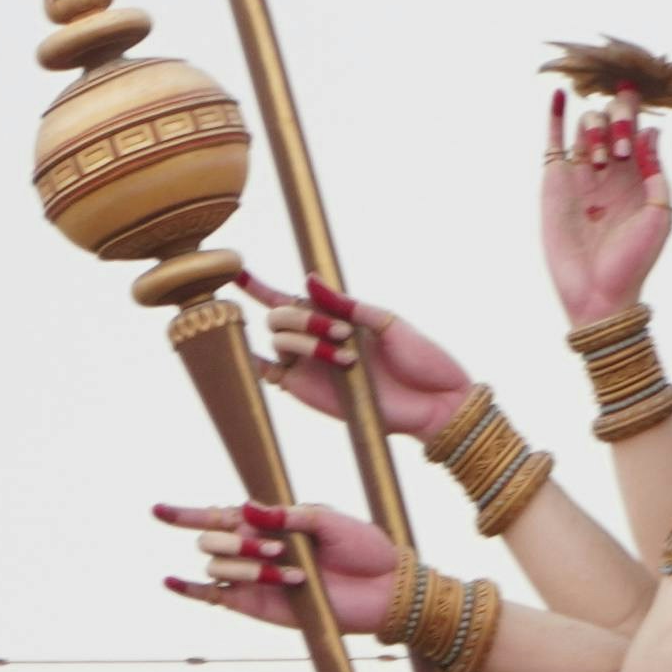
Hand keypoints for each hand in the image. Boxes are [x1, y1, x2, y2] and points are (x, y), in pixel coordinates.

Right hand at [158, 499, 398, 637]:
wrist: (384, 588)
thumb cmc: (363, 549)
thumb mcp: (328, 520)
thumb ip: (286, 515)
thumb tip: (245, 508)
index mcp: (271, 524)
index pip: (219, 516)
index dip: (187, 514)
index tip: (158, 510)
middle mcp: (256, 550)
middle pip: (213, 541)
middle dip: (237, 543)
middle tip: (279, 548)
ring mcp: (254, 580)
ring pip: (219, 568)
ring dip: (248, 567)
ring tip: (293, 573)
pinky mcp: (258, 606)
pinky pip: (215, 597)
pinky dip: (192, 590)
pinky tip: (173, 581)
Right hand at [252, 284, 479, 442]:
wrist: (434, 402)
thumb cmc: (419, 358)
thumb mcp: (386, 321)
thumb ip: (346, 303)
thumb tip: (308, 279)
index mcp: (334, 317)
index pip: (288, 297)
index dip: (258, 285)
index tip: (237, 269)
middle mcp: (315, 339)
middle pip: (278, 315)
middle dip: (304, 318)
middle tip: (344, 333)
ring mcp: (307, 366)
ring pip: (278, 340)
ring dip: (307, 340)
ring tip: (347, 358)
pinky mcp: (305, 391)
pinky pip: (267, 373)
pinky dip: (256, 362)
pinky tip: (265, 356)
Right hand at [537, 90, 671, 329]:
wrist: (599, 291)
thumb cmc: (635, 259)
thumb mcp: (659, 213)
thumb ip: (655, 171)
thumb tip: (650, 131)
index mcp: (638, 175)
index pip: (636, 128)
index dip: (636, 110)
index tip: (638, 100)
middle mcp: (609, 169)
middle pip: (611, 120)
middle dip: (618, 122)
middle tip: (619, 153)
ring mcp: (581, 173)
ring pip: (586, 126)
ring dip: (596, 130)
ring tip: (600, 163)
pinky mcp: (555, 182)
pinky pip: (554, 142)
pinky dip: (556, 116)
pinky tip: (560, 94)